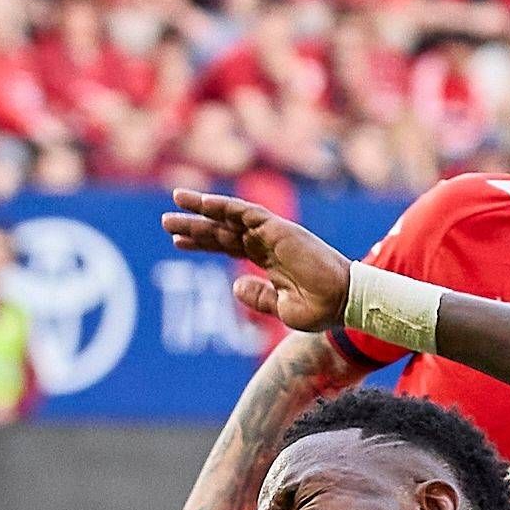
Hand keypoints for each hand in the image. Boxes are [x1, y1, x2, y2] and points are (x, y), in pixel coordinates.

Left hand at [162, 190, 350, 335]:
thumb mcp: (281, 308)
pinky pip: (247, 212)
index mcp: (267, 260)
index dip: (203, 242)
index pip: (228, 245)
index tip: (177, 241)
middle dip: (194, 225)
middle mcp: (267, 242)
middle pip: (223, 229)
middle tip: (165, 220)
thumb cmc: (320, 309)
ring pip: (230, 217)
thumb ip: (257, 297)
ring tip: (176, 199)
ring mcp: (273, 234)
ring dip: (202, 208)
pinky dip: (224, 206)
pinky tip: (203, 203)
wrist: (344, 302)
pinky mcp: (280, 229)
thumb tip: (235, 286)